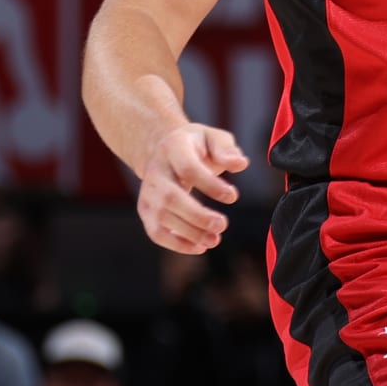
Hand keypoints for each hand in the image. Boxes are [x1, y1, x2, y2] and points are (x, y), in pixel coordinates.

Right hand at [137, 124, 249, 253]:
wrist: (164, 151)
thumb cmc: (196, 146)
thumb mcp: (213, 138)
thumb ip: (227, 150)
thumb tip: (241, 164)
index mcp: (173, 148)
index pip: (189, 169)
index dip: (211, 185)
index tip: (233, 197)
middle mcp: (155, 171)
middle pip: (171, 198)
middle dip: (198, 216)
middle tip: (222, 224)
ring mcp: (147, 193)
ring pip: (162, 218)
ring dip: (190, 233)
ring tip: (215, 239)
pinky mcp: (145, 211)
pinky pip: (156, 232)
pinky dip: (177, 244)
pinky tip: (199, 247)